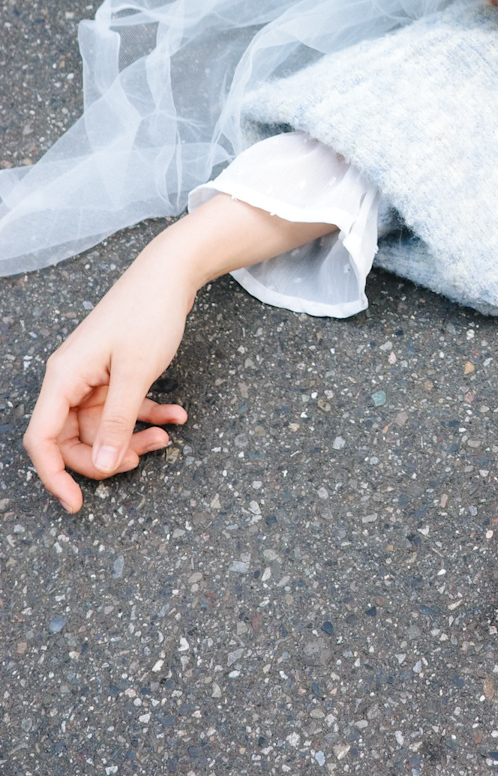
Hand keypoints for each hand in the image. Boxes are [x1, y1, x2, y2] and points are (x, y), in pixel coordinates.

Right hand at [24, 257, 191, 513]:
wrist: (173, 271)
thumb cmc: (149, 312)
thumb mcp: (137, 373)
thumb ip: (117, 423)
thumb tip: (99, 467)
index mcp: (64, 379)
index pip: (42, 440)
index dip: (54, 476)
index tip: (77, 504)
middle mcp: (72, 379)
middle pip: (74, 439)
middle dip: (108, 455)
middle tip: (145, 455)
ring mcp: (94, 376)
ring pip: (104, 426)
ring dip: (134, 436)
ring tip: (167, 435)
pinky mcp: (116, 371)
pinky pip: (124, 407)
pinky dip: (149, 414)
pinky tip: (177, 415)